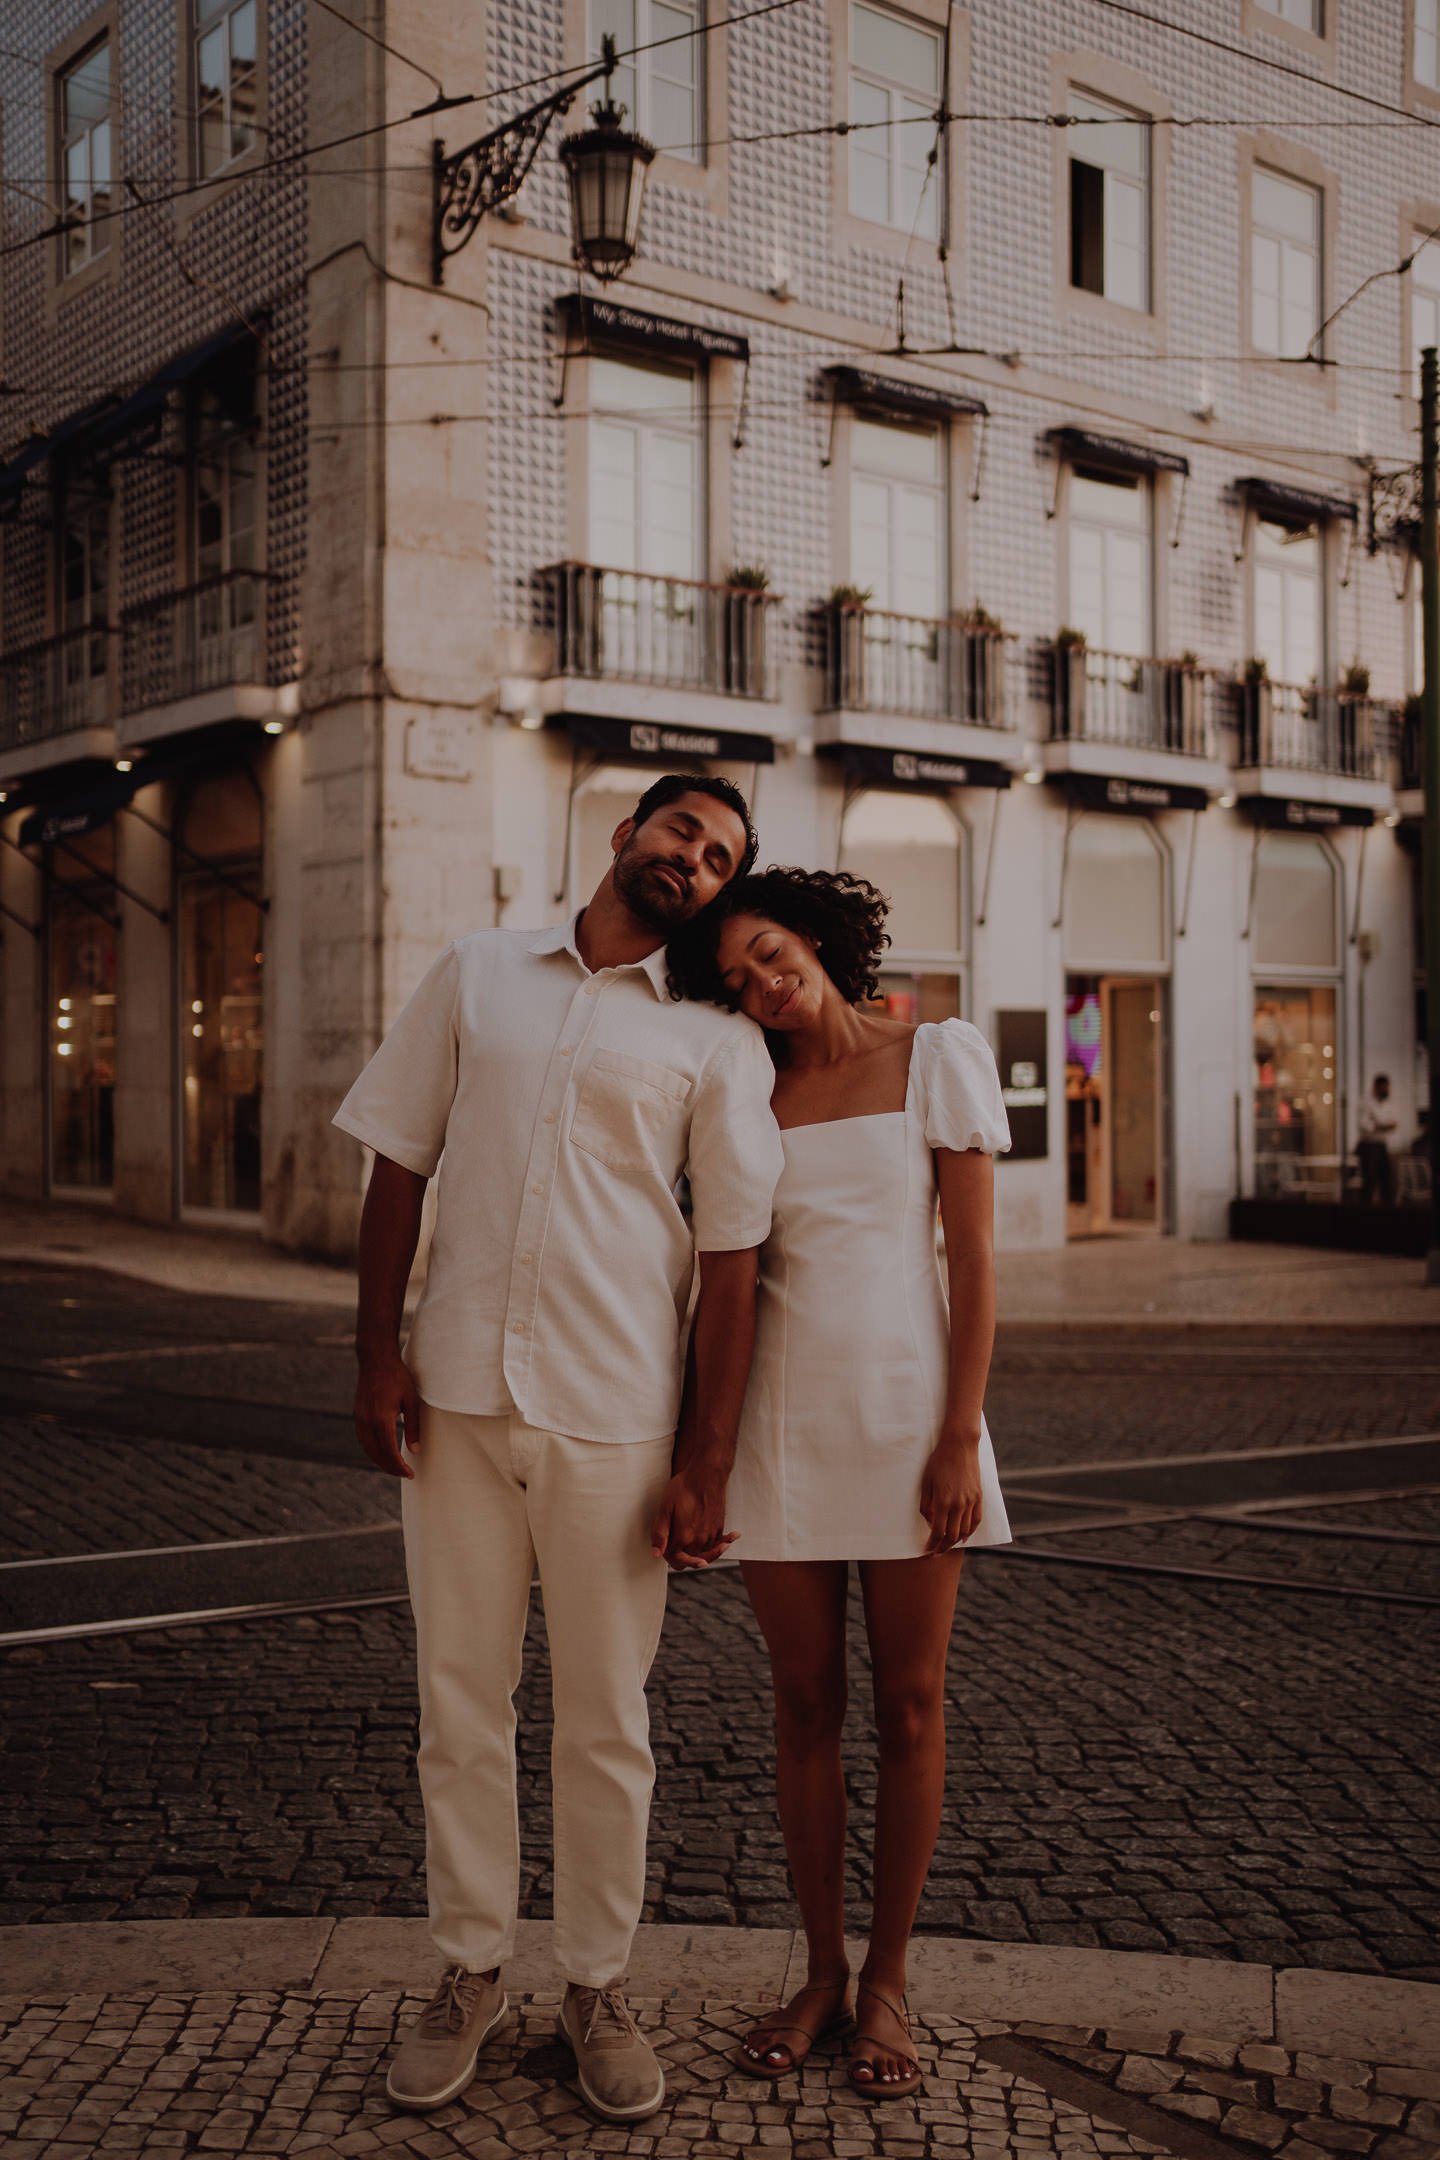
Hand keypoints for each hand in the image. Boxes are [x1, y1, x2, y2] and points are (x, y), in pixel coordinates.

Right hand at [354, 1350, 420, 1478]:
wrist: (376, 1360)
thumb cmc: (398, 1377)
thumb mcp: (412, 1401)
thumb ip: (413, 1426)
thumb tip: (415, 1450)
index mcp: (382, 1419)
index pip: (389, 1452)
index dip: (399, 1466)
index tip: (410, 1474)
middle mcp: (367, 1421)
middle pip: (377, 1454)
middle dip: (390, 1467)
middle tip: (405, 1473)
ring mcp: (360, 1418)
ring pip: (368, 1448)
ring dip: (380, 1460)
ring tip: (394, 1466)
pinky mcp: (357, 1415)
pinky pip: (363, 1439)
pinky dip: (372, 1450)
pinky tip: (382, 1452)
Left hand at [649, 1465, 738, 1570]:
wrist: (708, 1475)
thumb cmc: (685, 1488)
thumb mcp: (665, 1508)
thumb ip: (660, 1533)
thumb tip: (656, 1553)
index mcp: (684, 1539)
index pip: (676, 1561)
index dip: (669, 1556)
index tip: (667, 1549)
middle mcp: (699, 1541)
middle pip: (691, 1560)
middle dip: (684, 1558)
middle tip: (678, 1549)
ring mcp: (711, 1535)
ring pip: (705, 1554)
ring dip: (700, 1553)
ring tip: (692, 1542)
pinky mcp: (719, 1528)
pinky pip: (716, 1545)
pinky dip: (715, 1546)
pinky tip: (711, 1539)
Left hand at [919, 1430, 983, 1553]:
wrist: (959, 1446)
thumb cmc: (938, 1462)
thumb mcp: (926, 1483)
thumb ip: (926, 1505)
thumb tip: (929, 1523)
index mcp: (942, 1501)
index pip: (937, 1532)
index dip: (932, 1544)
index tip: (927, 1550)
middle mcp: (958, 1504)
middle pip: (952, 1535)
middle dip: (942, 1547)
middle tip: (935, 1553)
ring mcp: (971, 1501)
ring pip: (965, 1531)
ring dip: (955, 1541)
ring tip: (947, 1545)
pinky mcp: (979, 1497)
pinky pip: (976, 1521)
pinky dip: (970, 1532)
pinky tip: (964, 1536)